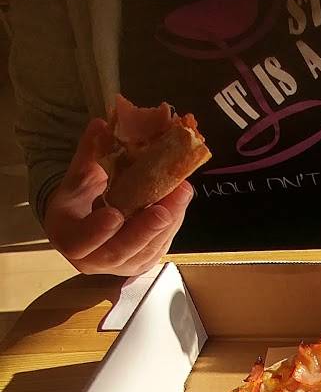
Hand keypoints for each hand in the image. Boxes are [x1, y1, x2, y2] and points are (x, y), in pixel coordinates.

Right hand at [44, 120, 193, 276]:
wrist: (86, 222)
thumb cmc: (78, 199)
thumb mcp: (78, 176)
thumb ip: (90, 153)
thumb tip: (103, 125)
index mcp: (69, 238)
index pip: (81, 242)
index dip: (97, 231)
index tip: (115, 214)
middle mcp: (93, 260)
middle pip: (119, 252)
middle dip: (144, 230)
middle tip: (163, 209)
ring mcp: (120, 266)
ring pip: (145, 252)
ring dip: (167, 224)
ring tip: (181, 193)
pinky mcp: (142, 264)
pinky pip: (159, 247)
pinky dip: (173, 224)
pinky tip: (180, 201)